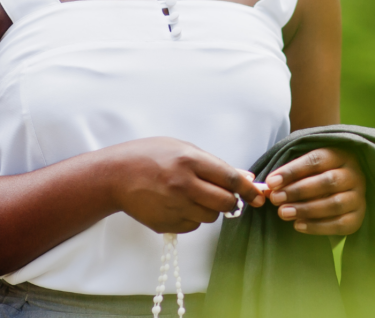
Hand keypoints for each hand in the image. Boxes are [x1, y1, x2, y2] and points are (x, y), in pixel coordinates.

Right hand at [107, 137, 262, 233]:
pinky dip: (193, 218)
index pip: (230, 179)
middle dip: (231, 201)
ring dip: (210, 209)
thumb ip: (214, 164)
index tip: (259, 195)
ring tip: (194, 196)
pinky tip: (179, 205)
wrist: (114, 175)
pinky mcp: (166, 223)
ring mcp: (173, 206)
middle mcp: (183, 185)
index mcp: (189, 161)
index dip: (250, 189)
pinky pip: (193, 226)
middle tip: (226, 196)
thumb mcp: (182, 148)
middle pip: (225, 202)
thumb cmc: (149, 156)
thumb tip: (246, 178)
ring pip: (211, 217)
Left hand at [266, 147, 365, 235]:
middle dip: (298, 191)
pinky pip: (340, 224)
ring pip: (335, 204)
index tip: (271, 182)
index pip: (316, 160)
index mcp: (341, 155)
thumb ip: (290, 175)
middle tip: (276, 199)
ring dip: (306, 209)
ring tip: (283, 213)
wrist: (341, 190)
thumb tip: (268, 187)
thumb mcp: (307, 167)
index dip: (292, 171)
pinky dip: (318, 227)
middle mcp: (354, 174)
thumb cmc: (318, 175)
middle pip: (328, 181)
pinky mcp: (358, 217)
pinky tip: (298, 225)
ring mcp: (359, 197)